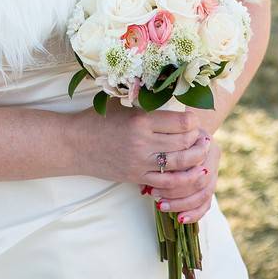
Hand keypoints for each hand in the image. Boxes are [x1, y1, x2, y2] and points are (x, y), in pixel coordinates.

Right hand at [69, 98, 208, 184]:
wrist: (75, 144)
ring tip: (202, 153)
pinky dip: (183, 180)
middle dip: (198, 140)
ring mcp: (141, 162)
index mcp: (141, 119)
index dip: (193, 121)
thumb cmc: (98, 119)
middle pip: (185, 143)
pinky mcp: (137, 177)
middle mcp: (143, 142)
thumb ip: (145, 102)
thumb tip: (171, 95)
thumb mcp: (121, 103)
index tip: (194, 119)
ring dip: (196, 160)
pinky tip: (190, 174)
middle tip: (203, 136)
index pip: (181, 122)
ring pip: (181, 165)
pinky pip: (167, 183)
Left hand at [140, 135, 219, 223]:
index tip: (152, 181)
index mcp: (202, 138)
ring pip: (204, 194)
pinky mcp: (212, 183)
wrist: (185, 127)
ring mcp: (214, 169)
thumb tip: (144, 187)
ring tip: (162, 207)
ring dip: (182, 204)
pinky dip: (194, 213)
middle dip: (175, 192)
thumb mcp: (164, 136)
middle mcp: (212, 153)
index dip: (173, 175)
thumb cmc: (168, 130)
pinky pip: (207, 203)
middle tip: (155, 196)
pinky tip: (180, 219)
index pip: (191, 162)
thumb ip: (160, 155)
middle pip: (198, 180)